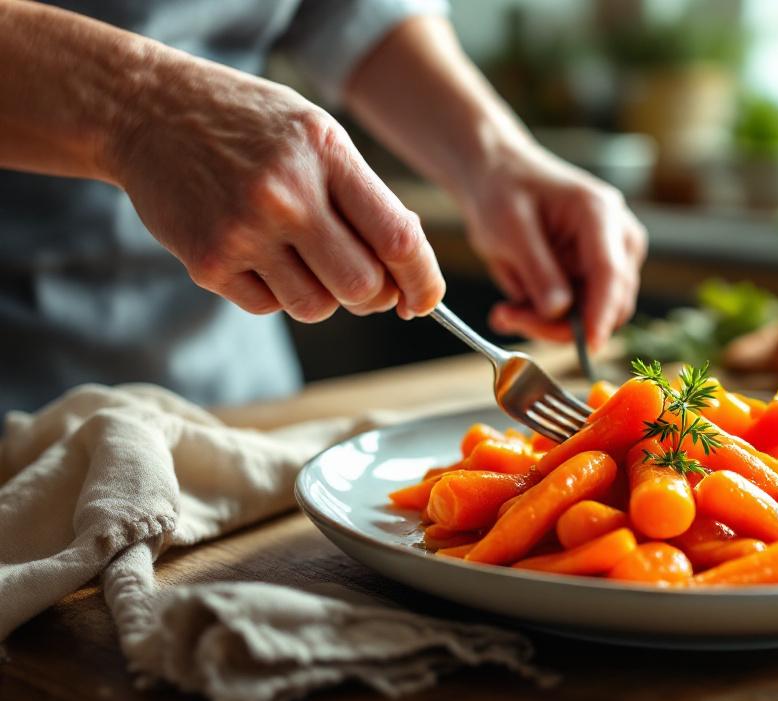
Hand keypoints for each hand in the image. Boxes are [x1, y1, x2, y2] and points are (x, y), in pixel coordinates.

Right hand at [108, 52, 443, 321]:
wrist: (148, 111)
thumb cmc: (250, 126)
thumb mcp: (318, 136)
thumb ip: (364, 195)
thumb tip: (408, 267)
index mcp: (326, 156)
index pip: (398, 239)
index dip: (424, 281)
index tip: (426, 299)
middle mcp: (286, 195)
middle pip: (363, 287)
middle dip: (374, 295)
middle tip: (365, 282)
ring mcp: (243, 231)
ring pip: (317, 307)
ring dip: (323, 295)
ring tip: (302, 255)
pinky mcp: (207, 262)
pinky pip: (269, 307)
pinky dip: (276, 292)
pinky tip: (260, 252)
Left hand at [457, 142, 645, 347]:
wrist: (499, 177)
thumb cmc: (503, 191)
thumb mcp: (509, 228)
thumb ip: (537, 270)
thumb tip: (559, 312)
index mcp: (600, 214)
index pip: (611, 273)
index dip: (601, 313)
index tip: (590, 345)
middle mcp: (618, 238)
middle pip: (609, 303)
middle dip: (562, 324)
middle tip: (510, 318)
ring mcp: (611, 259)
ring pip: (594, 315)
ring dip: (549, 324)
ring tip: (506, 311)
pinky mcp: (596, 277)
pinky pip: (580, 314)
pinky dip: (548, 319)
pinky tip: (516, 307)